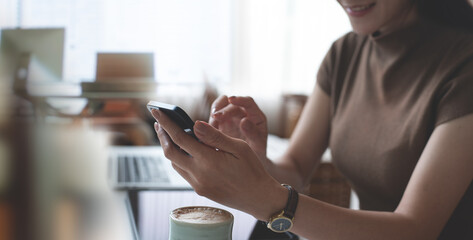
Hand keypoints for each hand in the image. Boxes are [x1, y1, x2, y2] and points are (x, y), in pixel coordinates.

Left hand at [151, 109, 285, 219]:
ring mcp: (198, 184)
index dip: (166, 122)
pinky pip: (183, 172)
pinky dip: (179, 158)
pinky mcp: (200, 190)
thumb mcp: (239, 147)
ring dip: (169, 147)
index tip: (156, 111)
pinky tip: (183, 151)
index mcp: (209, 160)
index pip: (179, 137)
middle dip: (162, 135)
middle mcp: (199, 174)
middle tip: (158, 121)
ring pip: (174, 163)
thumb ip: (215, 136)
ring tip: (168, 133)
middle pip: (170, 152)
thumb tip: (195, 124)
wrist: (259, 198)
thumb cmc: (253, 169)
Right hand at [209, 95, 267, 160]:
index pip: (248, 102)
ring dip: (214, 113)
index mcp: (256, 117)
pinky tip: (206, 130)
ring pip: (220, 107)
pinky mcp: (220, 124)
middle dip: (223, 110)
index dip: (240, 99)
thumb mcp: (258, 145)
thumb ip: (253, 133)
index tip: (232, 100)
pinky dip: (209, 122)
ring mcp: (231, 118)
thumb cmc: (257, 153)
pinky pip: (212, 119)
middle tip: (215, 117)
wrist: (248, 163)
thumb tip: (244, 120)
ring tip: (210, 123)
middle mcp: (243, 114)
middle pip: (231, 105)